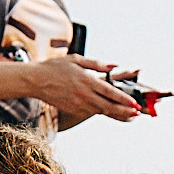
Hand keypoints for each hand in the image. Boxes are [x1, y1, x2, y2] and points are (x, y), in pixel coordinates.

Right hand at [24, 54, 139, 125]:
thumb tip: (114, 66)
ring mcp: (78, 104)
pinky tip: (111, 112)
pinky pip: (91, 112)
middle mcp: (83, 94)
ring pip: (101, 111)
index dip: (124, 99)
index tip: (135, 103)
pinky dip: (103, 113)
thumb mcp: (76, 59)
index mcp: (86, 80)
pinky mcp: (73, 110)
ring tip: (130, 115)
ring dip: (116, 113)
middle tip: (137, 113)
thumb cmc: (55, 67)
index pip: (109, 92)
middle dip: (125, 110)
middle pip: (108, 106)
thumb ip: (96, 64)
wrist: (35, 80)